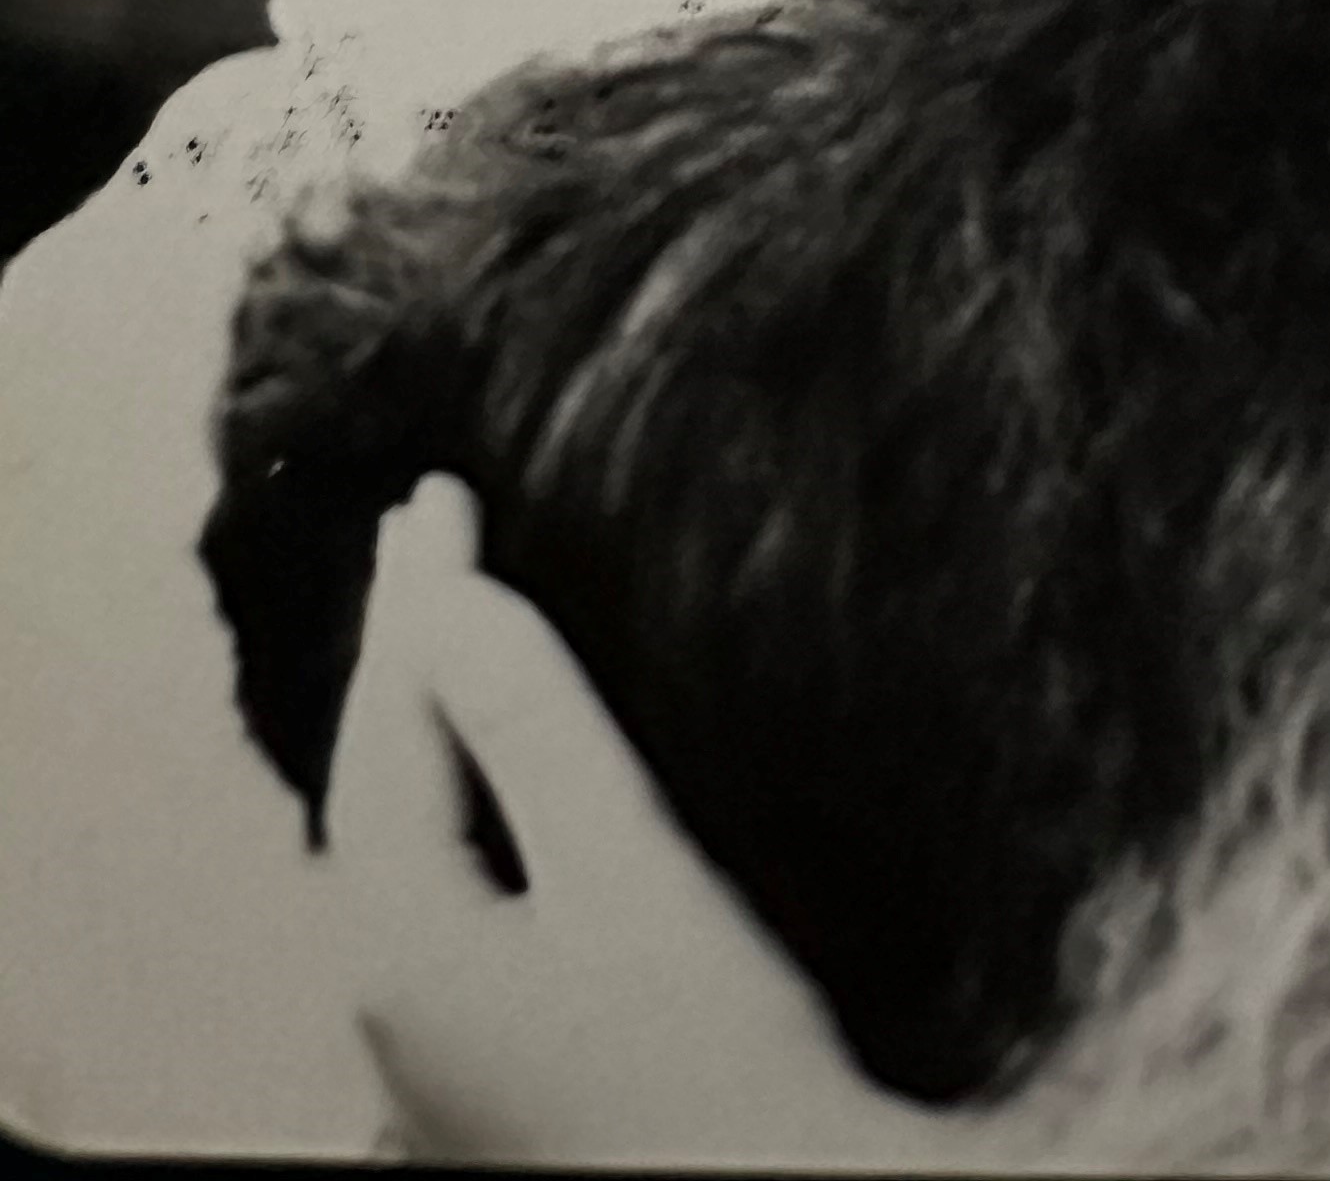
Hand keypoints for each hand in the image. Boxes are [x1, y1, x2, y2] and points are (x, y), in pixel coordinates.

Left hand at [324, 478, 954, 1169]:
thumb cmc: (712, 1075)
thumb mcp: (626, 872)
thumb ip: (534, 728)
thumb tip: (454, 605)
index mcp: (399, 940)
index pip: (386, 723)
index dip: (415, 597)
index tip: (436, 495)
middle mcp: (389, 991)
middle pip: (376, 777)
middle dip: (404, 648)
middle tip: (427, 533)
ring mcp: (431, 1035)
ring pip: (402, 829)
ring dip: (424, 715)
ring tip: (445, 623)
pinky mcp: (488, 1050)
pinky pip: (437, 875)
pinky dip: (453, 788)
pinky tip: (485, 772)